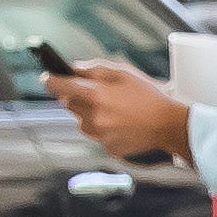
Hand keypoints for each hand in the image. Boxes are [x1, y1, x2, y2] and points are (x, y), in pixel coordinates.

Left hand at [43, 60, 191, 162]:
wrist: (169, 126)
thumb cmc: (150, 97)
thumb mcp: (124, 73)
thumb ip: (95, 69)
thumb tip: (74, 69)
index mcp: (96, 95)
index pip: (60, 87)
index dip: (51, 81)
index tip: (47, 78)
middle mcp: (94, 116)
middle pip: (69, 105)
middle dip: (77, 97)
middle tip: (95, 94)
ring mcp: (100, 134)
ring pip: (82, 122)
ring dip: (89, 115)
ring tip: (113, 111)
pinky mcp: (109, 147)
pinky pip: (97, 136)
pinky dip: (104, 130)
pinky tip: (122, 124)